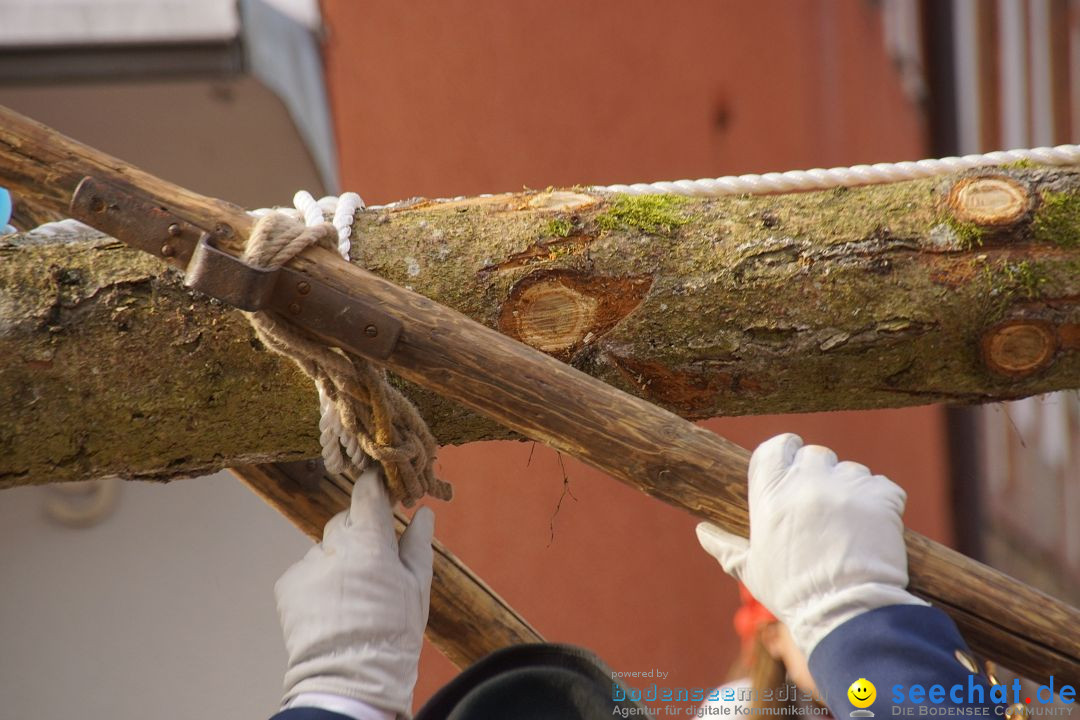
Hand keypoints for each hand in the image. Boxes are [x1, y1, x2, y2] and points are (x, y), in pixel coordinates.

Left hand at [275, 467, 433, 716]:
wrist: (350, 676)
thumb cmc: (393, 632)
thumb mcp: (417, 586)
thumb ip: (417, 543)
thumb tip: (423, 513)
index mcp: (370, 540)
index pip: (367, 491)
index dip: (374, 486)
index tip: (381, 489)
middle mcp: (334, 545)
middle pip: (346, 519)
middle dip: (359, 531)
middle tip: (375, 563)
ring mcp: (308, 564)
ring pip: (326, 547)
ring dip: (338, 559)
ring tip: (352, 596)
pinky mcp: (288, 584)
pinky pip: (307, 569)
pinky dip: (318, 580)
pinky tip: (332, 606)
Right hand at [696, 433, 925, 656]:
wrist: (845, 612)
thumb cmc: (792, 593)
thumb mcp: (752, 570)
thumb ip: (726, 546)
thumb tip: (703, 531)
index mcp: (771, 494)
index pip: (775, 447)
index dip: (786, 450)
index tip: (792, 462)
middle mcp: (806, 482)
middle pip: (815, 455)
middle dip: (820, 473)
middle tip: (822, 503)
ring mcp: (845, 488)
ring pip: (851, 470)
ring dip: (851, 489)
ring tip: (851, 523)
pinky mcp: (880, 498)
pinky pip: (883, 486)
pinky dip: (882, 503)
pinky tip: (875, 528)